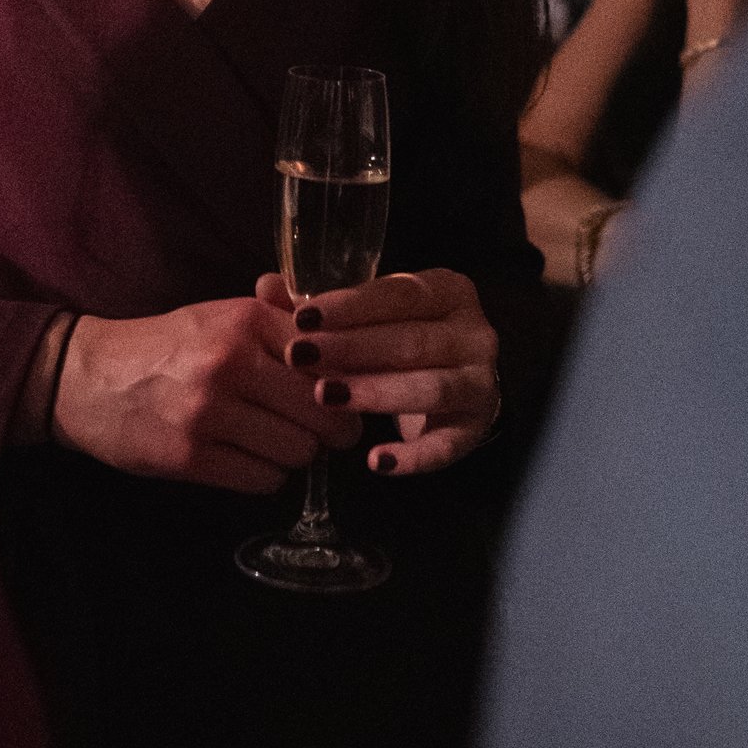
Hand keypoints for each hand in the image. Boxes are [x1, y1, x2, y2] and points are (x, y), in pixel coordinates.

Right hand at [53, 296, 361, 495]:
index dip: (345, 382)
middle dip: (330, 429)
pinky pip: (262, 480)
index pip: (330, 358)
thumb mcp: (219, 316)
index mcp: (243, 321)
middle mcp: (228, 362)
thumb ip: (279, 319)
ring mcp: (207, 413)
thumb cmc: (167, 347)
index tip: (342, 394)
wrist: (87, 377)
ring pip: (297, 452)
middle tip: (322, 431)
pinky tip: (246, 458)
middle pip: (324, 413)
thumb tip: (341, 330)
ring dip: (294, 454)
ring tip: (272, 441)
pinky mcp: (188, 457)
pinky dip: (264, 475)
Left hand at [263, 268, 499, 478]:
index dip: (349, 307)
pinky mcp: (478, 428)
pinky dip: (414, 456)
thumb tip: (266, 286)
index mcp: (449, 292)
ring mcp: (481, 382)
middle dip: (352, 349)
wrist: (458, 378)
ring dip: (377, 393)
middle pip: (412, 341)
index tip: (302, 318)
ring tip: (326, 397)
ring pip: (431, 388)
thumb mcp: (371, 313)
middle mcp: (475, 333)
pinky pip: (447, 445)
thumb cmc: (402, 335)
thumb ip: (322, 303)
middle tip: (301, 358)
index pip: (398, 295)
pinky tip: (376, 461)